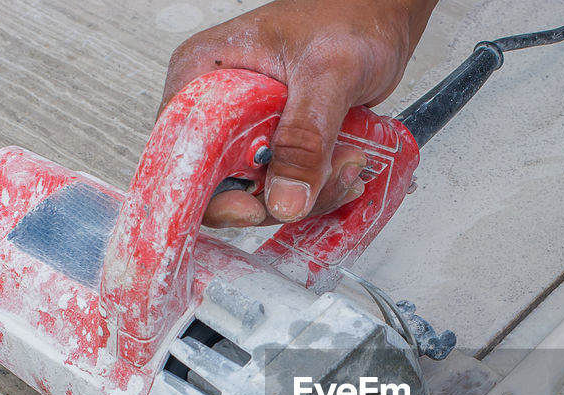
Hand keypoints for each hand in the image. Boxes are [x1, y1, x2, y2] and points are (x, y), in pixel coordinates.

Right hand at [163, 0, 434, 225]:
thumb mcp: (328, 74)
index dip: (208, 190)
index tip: (251, 207)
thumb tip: (285, 199)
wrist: (383, 15)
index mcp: (205, 73)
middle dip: (276, 194)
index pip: (180, 150)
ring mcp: (249, 128)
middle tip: (321, 178)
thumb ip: (306, 137)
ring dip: (309, 192)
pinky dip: (319, 187)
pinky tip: (346, 165)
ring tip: (348, 161)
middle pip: (220, 184)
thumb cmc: (351, 16)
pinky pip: (286, 185)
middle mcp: (219, 105)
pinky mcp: (278, 144)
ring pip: (259, 192)